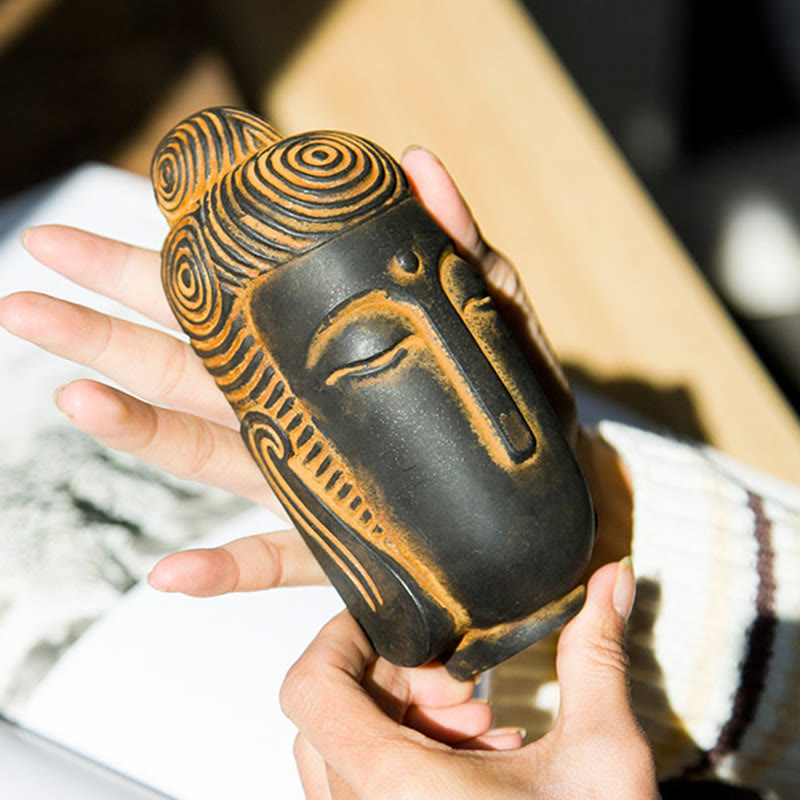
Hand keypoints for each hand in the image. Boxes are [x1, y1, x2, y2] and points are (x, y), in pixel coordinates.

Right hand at [0, 146, 593, 594]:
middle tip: (26, 297)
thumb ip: (453, 242)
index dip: (143, 276)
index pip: (215, 312)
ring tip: (74, 396)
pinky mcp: (341, 546)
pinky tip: (173, 574)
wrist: (546, 489)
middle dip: (104, 330)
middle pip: (182, 370)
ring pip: (204, 452)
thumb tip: (415, 159)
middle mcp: (291, 413)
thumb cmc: (507, 396)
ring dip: (135, 429)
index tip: (70, 246)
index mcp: (311, 356)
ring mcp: (306, 480)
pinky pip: (271, 561)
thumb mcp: (491, 307)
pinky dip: (222, 571)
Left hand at [281, 560, 657, 798]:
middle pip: (330, 713)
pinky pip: (359, 790)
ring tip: (479, 726)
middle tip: (461, 686)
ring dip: (404, 719)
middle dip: (397, 678)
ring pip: (342, 751)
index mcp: (398, 790)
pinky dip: (404, 757)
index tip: (391, 625)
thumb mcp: (602, 758)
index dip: (341, 639)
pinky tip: (477, 758)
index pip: (310, 689)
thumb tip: (611, 581)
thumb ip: (595, 657)